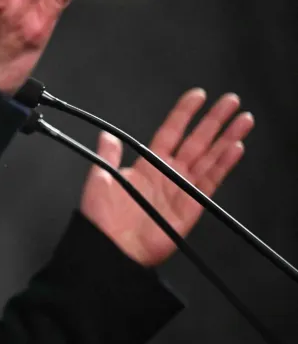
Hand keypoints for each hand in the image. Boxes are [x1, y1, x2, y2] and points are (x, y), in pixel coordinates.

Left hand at [80, 89, 254, 266]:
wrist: (109, 248)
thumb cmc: (100, 218)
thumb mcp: (99, 179)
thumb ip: (107, 155)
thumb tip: (106, 135)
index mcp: (147, 165)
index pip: (170, 132)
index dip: (184, 114)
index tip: (197, 96)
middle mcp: (168, 174)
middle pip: (196, 141)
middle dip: (214, 121)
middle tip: (230, 100)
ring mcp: (181, 189)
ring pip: (209, 158)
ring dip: (226, 138)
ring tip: (243, 119)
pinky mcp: (191, 207)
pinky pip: (210, 182)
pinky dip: (223, 164)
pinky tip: (235, 147)